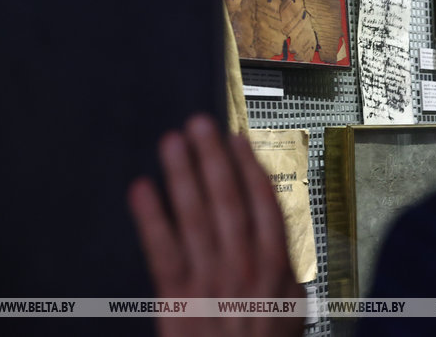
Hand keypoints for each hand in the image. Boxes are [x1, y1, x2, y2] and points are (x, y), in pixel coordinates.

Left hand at [128, 115, 304, 336]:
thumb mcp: (293, 309)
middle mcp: (242, 265)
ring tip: (172, 143)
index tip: (238, 140)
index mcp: (274, 266)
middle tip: (200, 125)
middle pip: (226, 199)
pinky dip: (150, 217)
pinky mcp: (175, 298)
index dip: (249, 167)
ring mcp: (208, 280)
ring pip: (194, 216)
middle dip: (212, 158)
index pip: (262, 202)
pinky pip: (161, 250)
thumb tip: (279, 233)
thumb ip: (286, 269)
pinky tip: (142, 190)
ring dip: (182, 175)